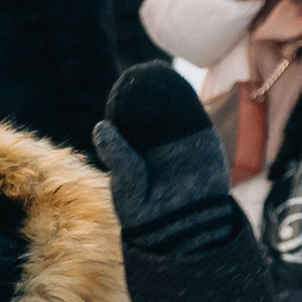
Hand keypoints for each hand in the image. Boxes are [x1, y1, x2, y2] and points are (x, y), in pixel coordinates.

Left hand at [90, 64, 241, 255]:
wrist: (183, 230)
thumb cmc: (147, 212)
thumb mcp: (126, 183)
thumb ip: (118, 155)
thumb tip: (100, 126)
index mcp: (133, 152)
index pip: (128, 122)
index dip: (125, 102)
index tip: (123, 84)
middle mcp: (156, 146)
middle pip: (150, 112)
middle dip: (145, 92)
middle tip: (140, 72)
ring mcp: (179, 144)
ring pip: (173, 113)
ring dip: (167, 92)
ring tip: (158, 71)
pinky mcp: (202, 145)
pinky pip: (195, 119)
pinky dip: (187, 102)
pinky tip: (180, 84)